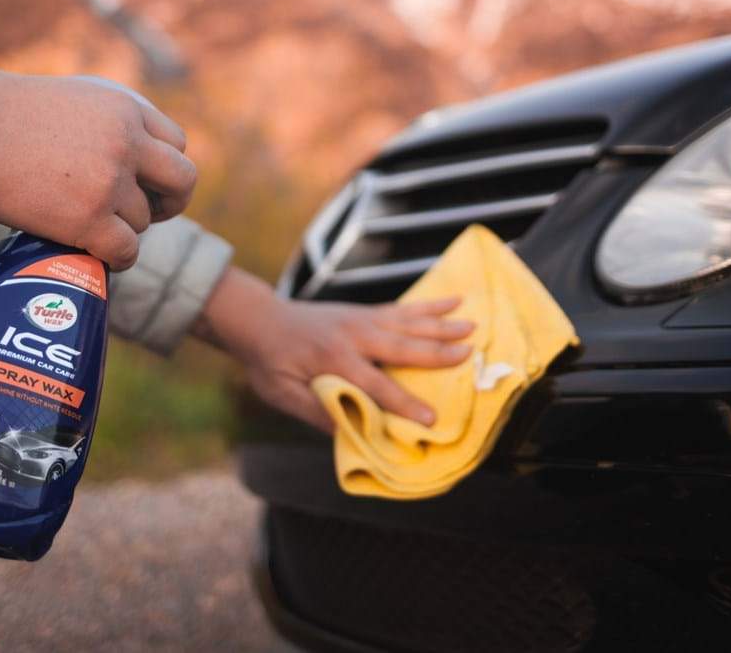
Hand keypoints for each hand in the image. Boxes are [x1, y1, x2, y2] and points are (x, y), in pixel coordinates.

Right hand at [0, 63, 195, 269]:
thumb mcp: (70, 98)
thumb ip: (107, 123)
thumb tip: (131, 159)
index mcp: (124, 108)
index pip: (177, 144)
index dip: (164, 169)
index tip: (145, 184)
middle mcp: (126, 141)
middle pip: (183, 181)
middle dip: (171, 203)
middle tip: (148, 215)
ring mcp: (110, 180)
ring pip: (144, 222)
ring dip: (122, 230)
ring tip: (87, 227)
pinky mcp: (88, 218)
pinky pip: (126, 252)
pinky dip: (116, 259)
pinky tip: (96, 255)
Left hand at [192, 268, 473, 431]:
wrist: (257, 319)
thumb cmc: (267, 361)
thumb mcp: (282, 394)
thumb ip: (316, 410)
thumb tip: (352, 431)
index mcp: (333, 358)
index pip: (375, 385)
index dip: (403, 404)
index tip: (431, 419)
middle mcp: (353, 334)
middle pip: (402, 345)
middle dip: (437, 353)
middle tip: (471, 355)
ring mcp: (360, 318)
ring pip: (407, 322)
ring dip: (441, 324)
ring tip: (473, 325)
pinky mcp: (363, 311)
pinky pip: (401, 308)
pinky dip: (428, 305)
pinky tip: (452, 300)